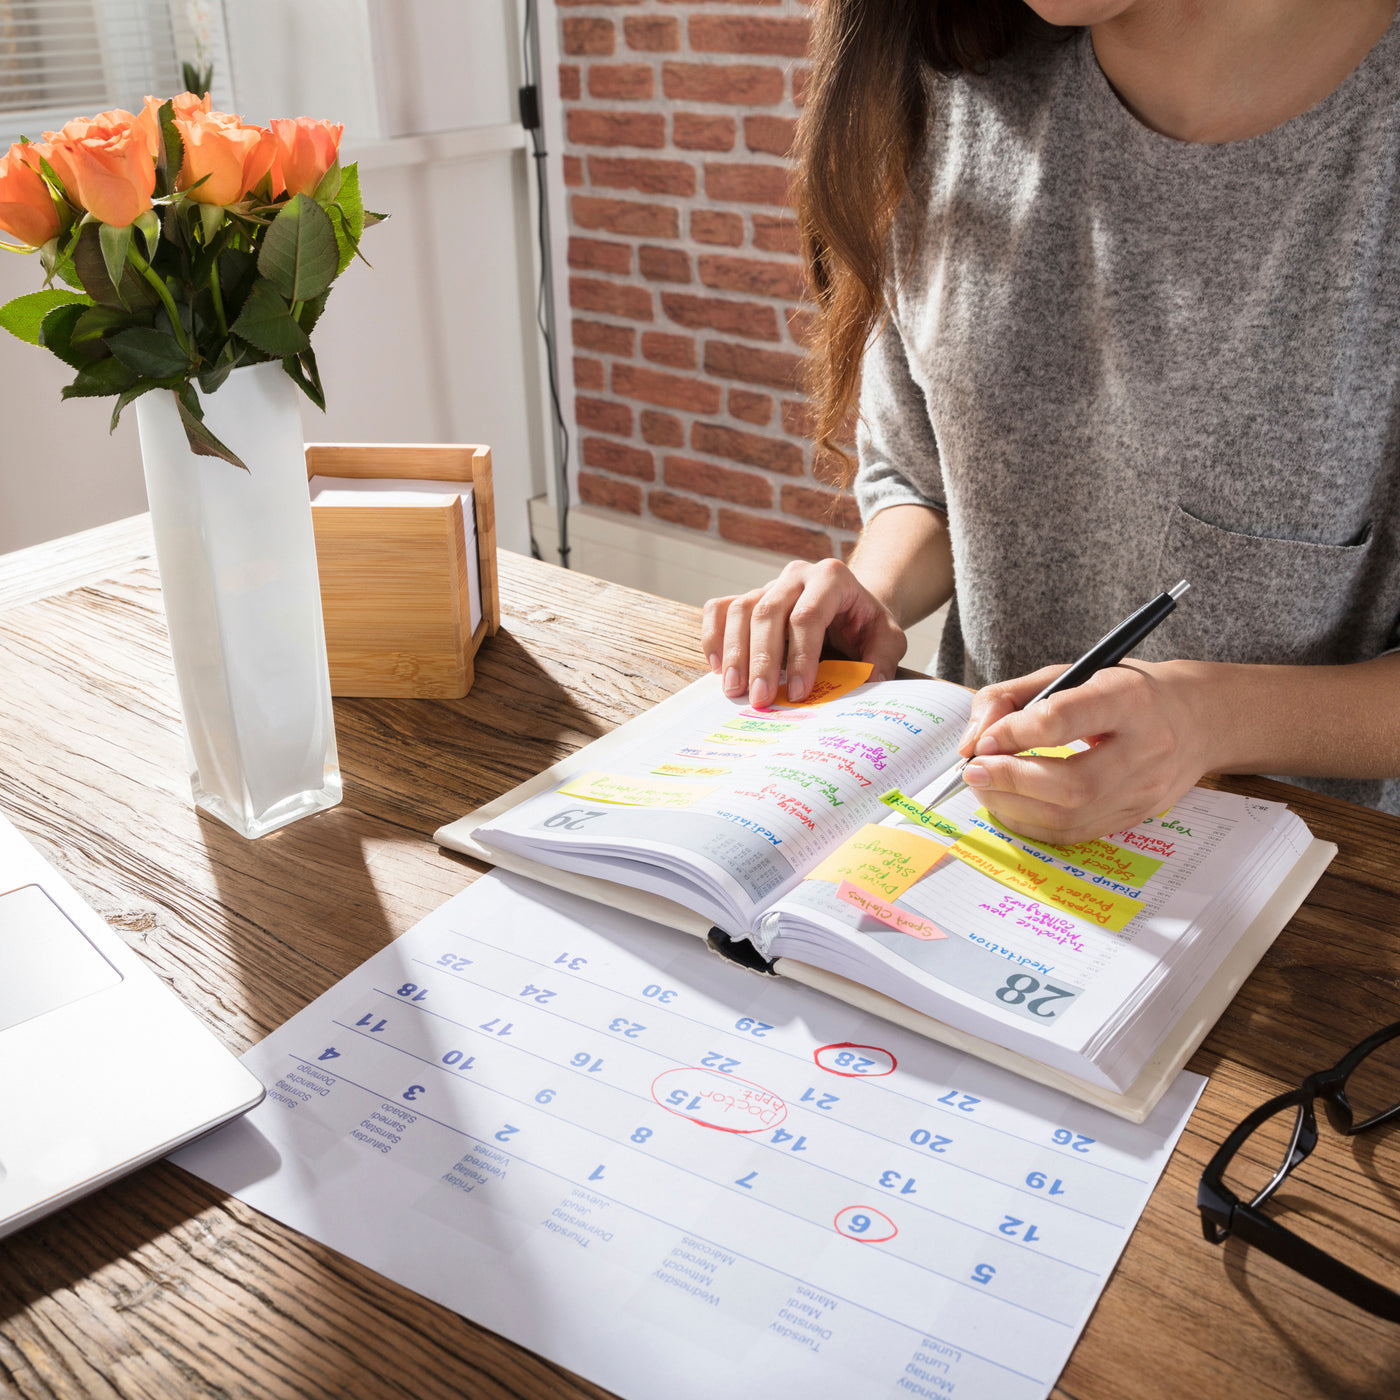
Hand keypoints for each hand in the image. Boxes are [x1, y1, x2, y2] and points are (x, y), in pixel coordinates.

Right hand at [701, 558, 907, 707]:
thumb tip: (869, 683)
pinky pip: (719, 609)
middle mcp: (796, 575)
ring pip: (740, 610)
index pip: (807, 616)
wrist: (851, 607)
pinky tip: (718, 668)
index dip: (800, 656)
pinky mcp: (749, 598)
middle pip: (768, 612)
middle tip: (760, 699)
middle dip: (761, 659)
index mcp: (832, 578)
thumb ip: (882, 659)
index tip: (798, 693)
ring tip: (735, 690)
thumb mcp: (889, 638)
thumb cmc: (866, 624)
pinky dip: (713, 637)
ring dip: (734, 652)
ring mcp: (768, 584)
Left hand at [956, 661, 1214, 843]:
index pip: (1063, 719)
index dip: (1013, 733)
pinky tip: (1011, 805)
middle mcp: (1145, 747)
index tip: (983, 741)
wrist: (1197, 718)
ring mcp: (1145, 789)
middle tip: (974, 772)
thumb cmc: (1123, 691)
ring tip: (986, 787)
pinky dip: (1032, 824)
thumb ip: (1011, 697)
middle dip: (1010, 780)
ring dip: (1013, 807)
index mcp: (1129, 697)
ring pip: (1070, 816)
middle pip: (1071, 783)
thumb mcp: (1070, 673)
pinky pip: (1075, 834)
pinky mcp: (1138, 816)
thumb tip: (971, 741)